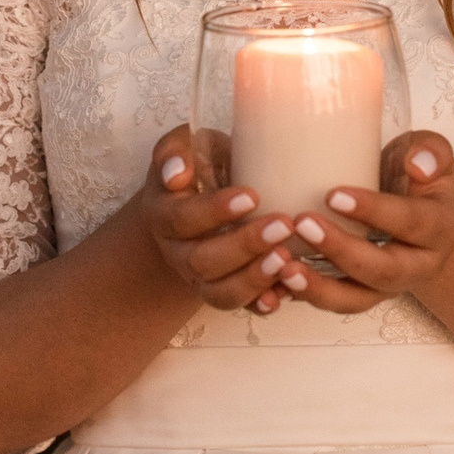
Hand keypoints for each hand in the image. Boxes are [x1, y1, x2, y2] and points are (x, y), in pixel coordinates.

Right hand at [135, 124, 301, 315]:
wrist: (203, 198)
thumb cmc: (201, 166)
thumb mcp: (187, 146)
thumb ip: (177, 150)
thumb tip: (177, 172)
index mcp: (164, 215)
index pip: (182, 219)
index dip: (214, 211)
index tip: (251, 196)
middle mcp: (179, 252)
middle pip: (202, 261)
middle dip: (244, 245)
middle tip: (283, 224)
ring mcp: (202, 277)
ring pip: (220, 293)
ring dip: (254, 279)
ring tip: (286, 258)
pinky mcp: (226, 291)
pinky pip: (242, 307)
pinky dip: (263, 302)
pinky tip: (289, 288)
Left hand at [274, 129, 453, 315]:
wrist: (420, 209)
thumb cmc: (418, 177)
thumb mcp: (431, 154)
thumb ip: (430, 151)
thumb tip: (416, 164)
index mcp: (442, 226)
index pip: (411, 222)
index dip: (373, 211)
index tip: (333, 195)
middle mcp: (422, 265)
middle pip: (384, 270)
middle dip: (341, 250)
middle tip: (302, 224)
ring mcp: (392, 286)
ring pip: (357, 299)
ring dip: (319, 287)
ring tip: (284, 267)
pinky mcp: (365, 295)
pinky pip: (336, 304)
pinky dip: (306, 295)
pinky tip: (278, 280)